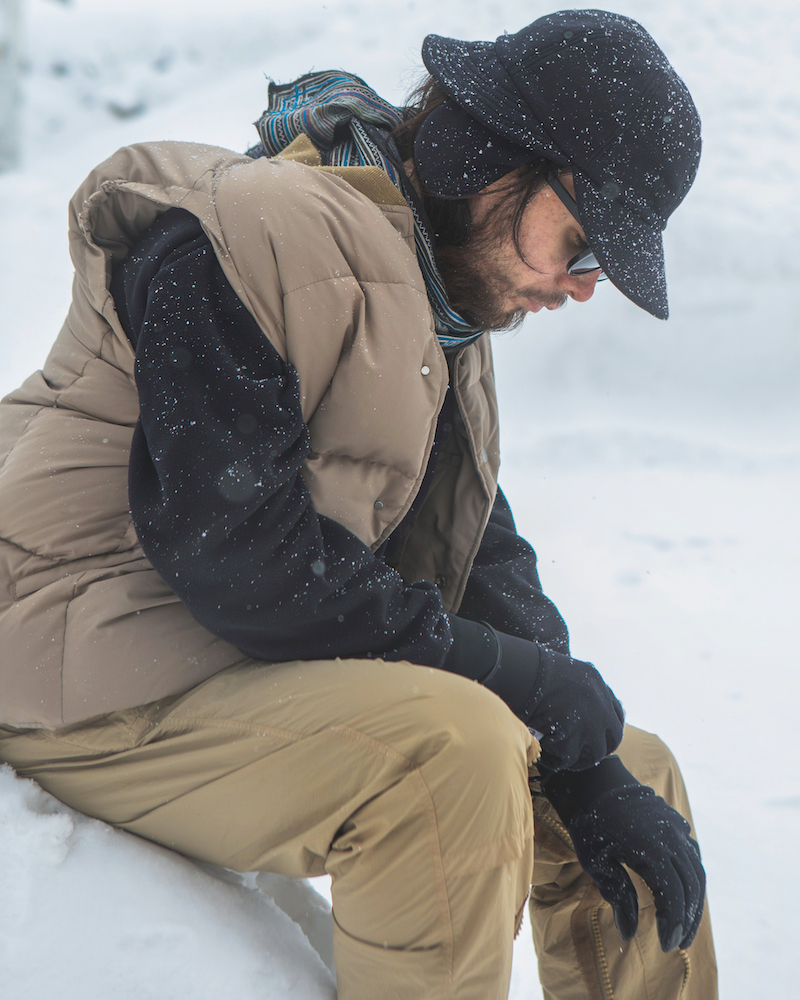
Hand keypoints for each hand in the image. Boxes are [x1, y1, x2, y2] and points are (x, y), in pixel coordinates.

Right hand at [523, 647, 624, 769]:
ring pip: (595, 754)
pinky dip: (555, 759)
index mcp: (598, 685)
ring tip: (561, 755)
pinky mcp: (572, 741)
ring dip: (579, 757)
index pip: (615, 713)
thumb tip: (572, 697)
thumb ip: (578, 684)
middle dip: (599, 746)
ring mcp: (590, 726)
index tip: (598, 732)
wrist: (523, 676)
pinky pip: (568, 759)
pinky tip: (544, 754)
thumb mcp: (567, 669)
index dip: (606, 726)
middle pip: (613, 738)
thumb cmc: (535, 670)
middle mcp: (601, 707)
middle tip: (584, 751)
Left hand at [566, 783, 704, 950]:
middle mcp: (671, 838)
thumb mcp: (597, 862)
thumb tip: (629, 933)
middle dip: (687, 919)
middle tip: (677, 942)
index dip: (673, 923)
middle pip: (692, 887)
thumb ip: (618, 896)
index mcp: (653, 849)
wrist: (594, 779)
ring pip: (696, 870)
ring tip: (683, 924)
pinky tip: (684, 890)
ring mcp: (676, 828)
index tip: (666, 944)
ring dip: (694, 900)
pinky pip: (692, 853)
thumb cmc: (590, 822)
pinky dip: (692, 876)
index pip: (674, 896)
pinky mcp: (674, 822)